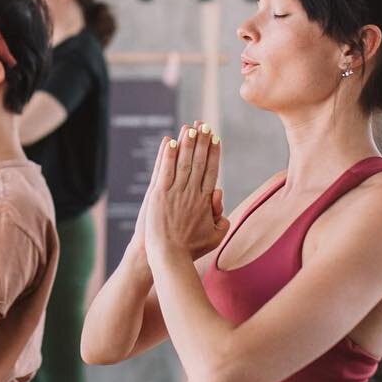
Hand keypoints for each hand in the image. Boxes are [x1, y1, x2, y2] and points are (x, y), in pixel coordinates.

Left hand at [142, 122, 228, 264]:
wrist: (169, 257)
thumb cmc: (190, 249)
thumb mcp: (215, 236)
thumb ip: (222, 217)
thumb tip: (219, 194)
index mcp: (206, 201)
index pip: (212, 171)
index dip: (213, 153)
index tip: (215, 139)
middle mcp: (192, 193)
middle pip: (199, 161)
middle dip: (202, 141)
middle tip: (205, 124)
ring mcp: (175, 192)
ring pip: (183, 162)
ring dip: (187, 143)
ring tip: (190, 127)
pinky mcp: (159, 194)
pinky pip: (165, 170)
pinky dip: (168, 155)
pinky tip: (170, 141)